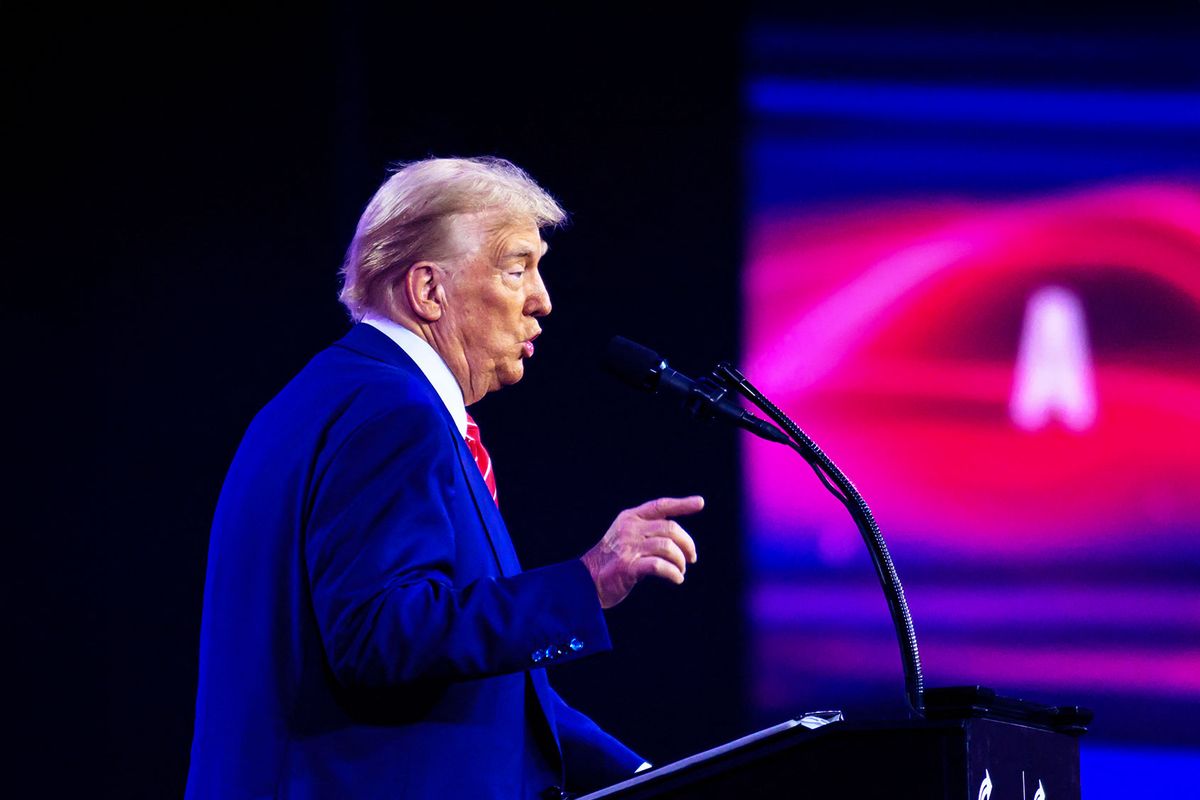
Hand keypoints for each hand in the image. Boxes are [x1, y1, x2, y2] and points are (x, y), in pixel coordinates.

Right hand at [580, 496, 703, 608]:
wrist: (585, 582)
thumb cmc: (610, 560)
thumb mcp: (625, 536)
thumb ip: (646, 531)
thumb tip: (678, 539)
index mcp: (629, 518)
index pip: (660, 505)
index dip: (682, 504)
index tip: (700, 503)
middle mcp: (629, 529)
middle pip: (670, 528)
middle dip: (687, 543)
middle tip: (691, 557)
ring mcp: (628, 547)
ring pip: (668, 547)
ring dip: (680, 561)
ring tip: (680, 570)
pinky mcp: (628, 566)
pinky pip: (659, 566)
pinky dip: (673, 573)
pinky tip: (677, 579)